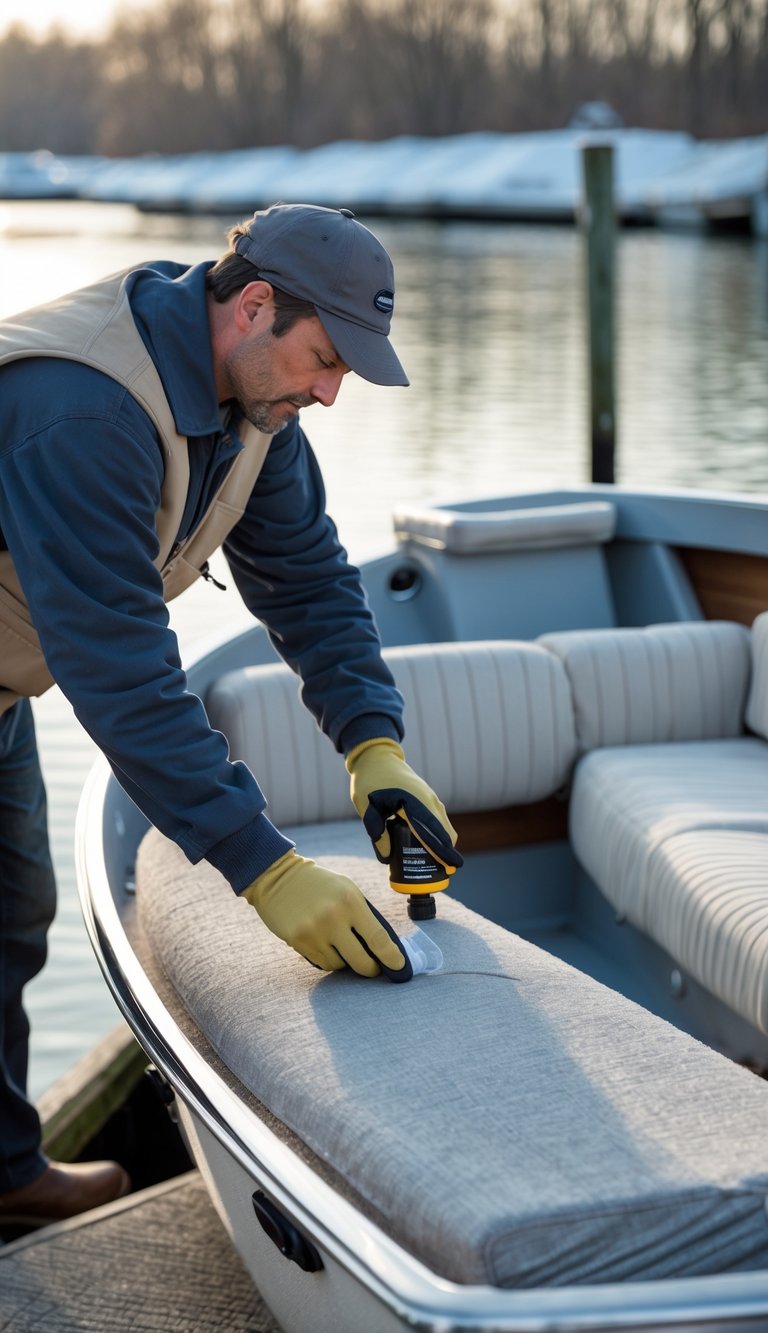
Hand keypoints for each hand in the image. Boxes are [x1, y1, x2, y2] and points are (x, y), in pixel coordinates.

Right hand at [242, 850, 409, 977]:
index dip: (391, 957)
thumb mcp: (347, 889)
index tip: (399, 967)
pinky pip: (321, 963)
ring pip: (340, 965)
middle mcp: (333, 918)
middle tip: (373, 968)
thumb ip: (363, 915)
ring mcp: (314, 932)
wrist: (277, 877)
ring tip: (337, 942)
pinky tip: (322, 942)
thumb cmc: (319, 884)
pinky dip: (327, 958)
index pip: (378, 938)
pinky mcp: (297, 942)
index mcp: (350, 901)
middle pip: (361, 961)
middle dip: (370, 969)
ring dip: (344, 960)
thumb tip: (381, 948)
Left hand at [346, 737, 461, 865]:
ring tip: (437, 864)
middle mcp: (428, 800)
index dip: (444, 852)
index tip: (453, 867)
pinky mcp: (427, 798)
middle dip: (447, 852)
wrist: (376, 757)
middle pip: (446, 832)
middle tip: (442, 872)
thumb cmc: (370, 781)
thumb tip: (387, 859)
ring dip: (443, 843)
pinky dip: (439, 834)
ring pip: (444, 826)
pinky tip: (430, 846)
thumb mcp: (367, 809)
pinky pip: (438, 819)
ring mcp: (430, 798)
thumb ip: (377, 834)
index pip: (434, 832)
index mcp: (414, 802)